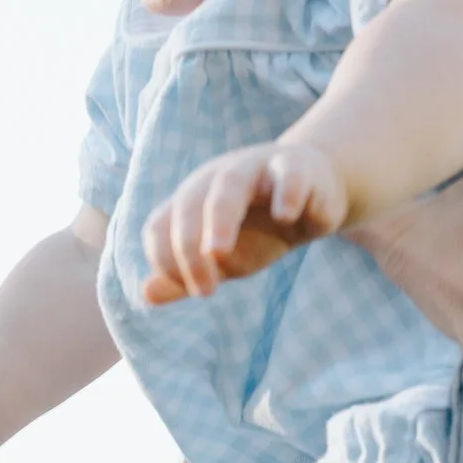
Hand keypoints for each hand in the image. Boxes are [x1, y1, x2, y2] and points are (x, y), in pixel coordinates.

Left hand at [142, 141, 348, 303]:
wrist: (316, 194)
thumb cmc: (262, 229)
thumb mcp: (222, 259)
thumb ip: (185, 276)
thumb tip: (146, 294)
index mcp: (193, 199)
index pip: (161, 225)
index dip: (166, 259)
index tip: (195, 291)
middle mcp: (218, 179)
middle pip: (190, 203)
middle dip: (187, 245)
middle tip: (202, 290)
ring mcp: (257, 168)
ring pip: (229, 184)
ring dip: (219, 218)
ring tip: (217, 252)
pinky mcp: (297, 168)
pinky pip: (289, 175)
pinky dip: (285, 192)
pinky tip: (285, 217)